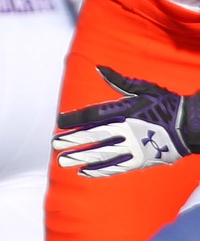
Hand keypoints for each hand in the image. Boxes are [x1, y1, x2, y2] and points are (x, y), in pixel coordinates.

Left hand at [55, 67, 199, 177]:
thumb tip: (99, 68)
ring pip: (102, 154)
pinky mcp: (140, 160)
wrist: (191, 125)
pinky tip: (83, 172)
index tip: (59, 121)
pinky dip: (99, 170)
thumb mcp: (144, 89)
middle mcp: (128, 129)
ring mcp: (134, 146)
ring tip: (62, 162)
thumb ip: (119, 81)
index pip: (94, 115)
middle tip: (54, 144)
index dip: (75, 118)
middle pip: (94, 136)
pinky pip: (116, 167)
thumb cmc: (166, 104)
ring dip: (80, 158)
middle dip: (73, 141)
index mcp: (126, 110)